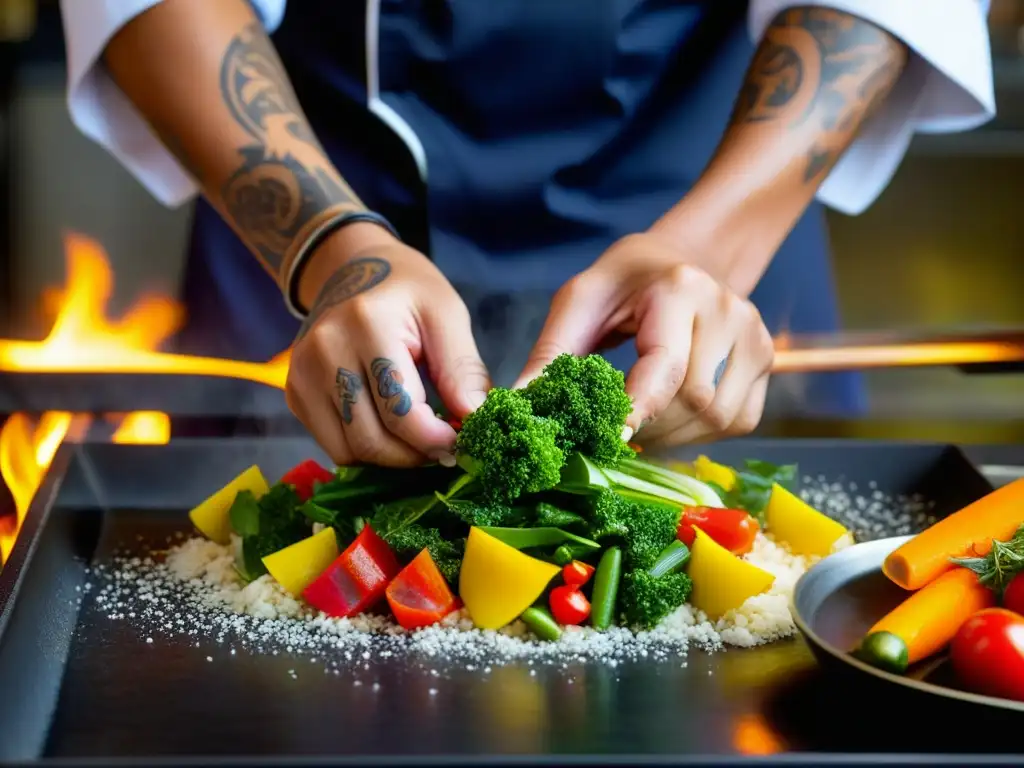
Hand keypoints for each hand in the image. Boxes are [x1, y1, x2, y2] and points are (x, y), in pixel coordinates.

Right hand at [286, 224, 489, 465]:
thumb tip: (475, 419)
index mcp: (366, 324)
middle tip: (443, 448)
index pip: (400, 410)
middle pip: (370, 439)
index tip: (460, 442)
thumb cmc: (408, 289)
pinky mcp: (295, 392)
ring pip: (349, 451)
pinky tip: (388, 428)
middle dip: (414, 456)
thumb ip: (462, 368)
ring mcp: (301, 374)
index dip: (435, 439)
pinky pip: (332, 445)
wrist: (351, 268)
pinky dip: (365, 448)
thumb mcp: (447, 313)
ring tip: (418, 438)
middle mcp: (324, 351)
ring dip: (390, 457)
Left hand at [515, 232, 773, 446]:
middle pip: (693, 400)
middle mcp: (728, 311)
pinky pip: (739, 420)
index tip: (612, 438)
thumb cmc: (625, 281)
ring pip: (718, 418)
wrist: (683, 257)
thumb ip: (550, 353)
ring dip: (673, 436)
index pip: (666, 366)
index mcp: (679, 290)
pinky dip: (702, 434)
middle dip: (649, 428)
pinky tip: (670, 421)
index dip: (640, 409)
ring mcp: (756, 337)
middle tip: (610, 433)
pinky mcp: (767, 361)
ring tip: (638, 425)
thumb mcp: (580, 301)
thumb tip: (518, 406)